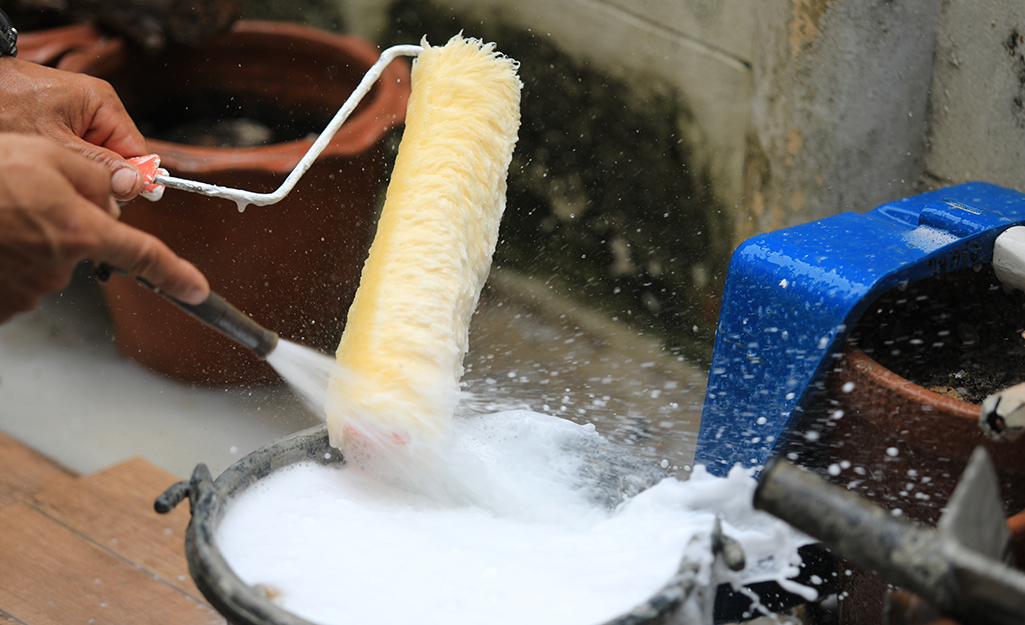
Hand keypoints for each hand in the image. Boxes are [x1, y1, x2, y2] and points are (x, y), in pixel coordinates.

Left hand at [0, 57, 148, 200]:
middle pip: (120, 155)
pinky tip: (53, 160)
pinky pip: (82, 147)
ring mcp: (82, 112)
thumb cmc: (4, 101)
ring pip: (100, 155)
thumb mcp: (56, 143)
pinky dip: (70, 159)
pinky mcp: (67, 118)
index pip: (139, 151)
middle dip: (102, 174)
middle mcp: (97, 105)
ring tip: (57, 166)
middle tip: (77, 181)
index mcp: (103, 103)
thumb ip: (99, 166)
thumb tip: (134, 184)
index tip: (119, 197)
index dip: (132, 177)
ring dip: (83, 168)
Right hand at [0, 134, 207, 322]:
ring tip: (5, 216)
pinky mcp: (4, 302)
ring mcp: (28, 288)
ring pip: (50, 262)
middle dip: (70, 225)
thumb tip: (121, 193)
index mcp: (81, 231)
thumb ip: (96, 177)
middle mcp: (59, 266)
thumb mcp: (46, 155)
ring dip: (35, 242)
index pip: (146, 257)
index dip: (176, 275)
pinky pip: (19, 279)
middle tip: (31, 200)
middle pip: (85, 247)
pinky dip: (11, 260)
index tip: (197, 290)